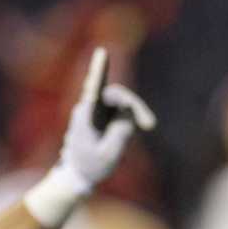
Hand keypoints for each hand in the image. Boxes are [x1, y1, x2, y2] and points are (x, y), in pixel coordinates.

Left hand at [23, 48, 155, 227]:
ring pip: (120, 102)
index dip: (100, 70)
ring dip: (135, 112)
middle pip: (116, 94)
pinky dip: (131, 118)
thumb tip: (129, 116)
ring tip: (148, 126)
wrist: (76, 176)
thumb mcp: (109, 154)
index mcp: (86, 116)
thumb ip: (121, 133)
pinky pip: (120, 110)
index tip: (102, 52)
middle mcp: (89, 108)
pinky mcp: (101, 116)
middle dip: (135, 105)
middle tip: (150, 126)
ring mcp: (95, 111)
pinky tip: (136, 129)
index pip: (94, 90)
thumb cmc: (90, 167)